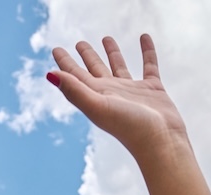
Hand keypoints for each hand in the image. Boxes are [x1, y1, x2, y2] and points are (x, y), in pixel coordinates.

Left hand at [50, 35, 186, 162]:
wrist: (161, 141)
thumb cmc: (129, 127)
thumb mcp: (97, 106)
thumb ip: (74, 90)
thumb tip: (49, 74)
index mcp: (96, 96)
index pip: (75, 76)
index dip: (65, 62)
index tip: (56, 48)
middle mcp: (112, 93)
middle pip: (95, 70)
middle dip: (87, 56)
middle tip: (80, 43)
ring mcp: (132, 92)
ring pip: (119, 66)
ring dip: (112, 53)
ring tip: (106, 38)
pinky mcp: (153, 90)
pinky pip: (149, 65)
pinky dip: (147, 51)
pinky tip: (144, 37)